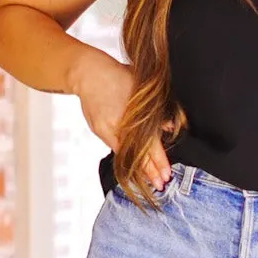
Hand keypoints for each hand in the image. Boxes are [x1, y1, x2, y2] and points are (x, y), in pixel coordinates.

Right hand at [71, 50, 170, 189]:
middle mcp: (118, 126)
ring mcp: (106, 130)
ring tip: (149, 182)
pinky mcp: (99, 131)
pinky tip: (132, 168)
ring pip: (125, 154)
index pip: (149, 144)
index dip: (159, 161)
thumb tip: (169, 128)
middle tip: (160, 184)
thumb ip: (156, 111)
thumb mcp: (142, 89)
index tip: (167, 174)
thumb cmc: (117, 75)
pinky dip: (125, 158)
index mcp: (131, 116)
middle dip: (150, 171)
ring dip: (138, 169)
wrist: (88, 73)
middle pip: (137, 154)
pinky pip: (115, 148)